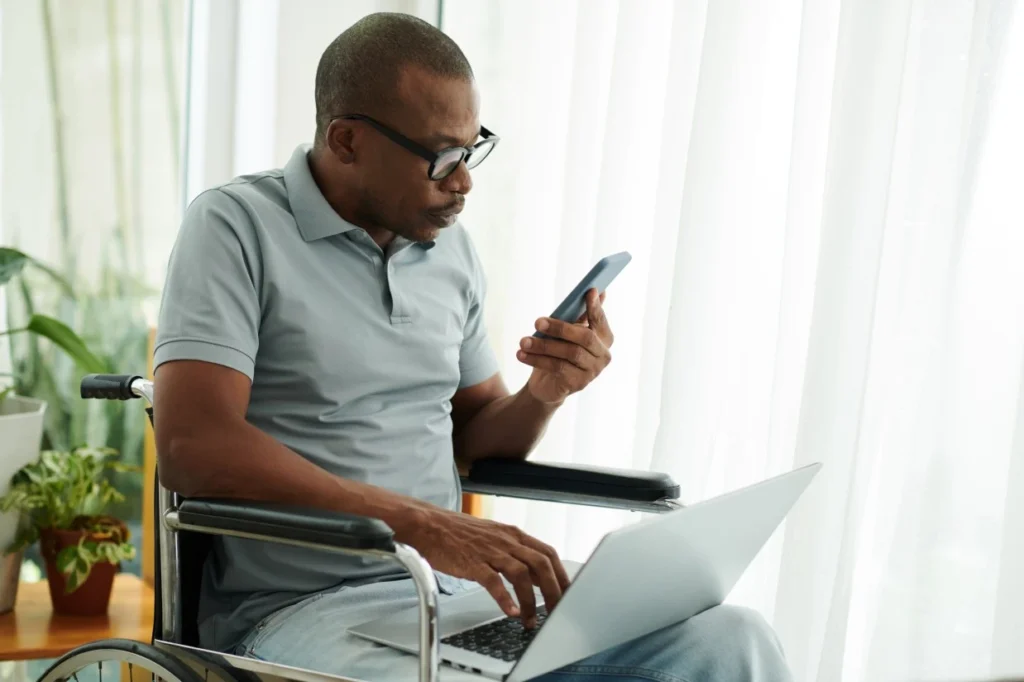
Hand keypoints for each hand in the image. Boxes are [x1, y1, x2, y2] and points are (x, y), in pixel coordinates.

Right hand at [403, 508, 569, 627]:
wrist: (430, 525)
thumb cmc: (459, 533)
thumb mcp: (494, 537)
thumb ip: (515, 553)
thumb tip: (536, 575)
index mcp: (514, 534)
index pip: (548, 553)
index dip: (562, 575)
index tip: (568, 593)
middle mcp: (506, 541)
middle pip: (541, 564)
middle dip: (554, 591)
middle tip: (557, 612)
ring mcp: (490, 551)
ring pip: (522, 574)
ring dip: (531, 600)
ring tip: (531, 620)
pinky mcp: (473, 562)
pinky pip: (493, 582)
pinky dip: (505, 598)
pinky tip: (510, 611)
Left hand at [517, 289, 613, 404]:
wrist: (547, 385)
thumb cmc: (558, 353)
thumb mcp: (566, 333)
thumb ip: (578, 315)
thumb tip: (595, 291)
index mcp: (604, 338)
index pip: (601, 320)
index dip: (596, 307)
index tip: (589, 291)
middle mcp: (603, 355)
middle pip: (585, 337)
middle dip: (560, 328)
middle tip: (537, 322)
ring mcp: (592, 371)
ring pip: (569, 353)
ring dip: (543, 346)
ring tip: (523, 341)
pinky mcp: (578, 383)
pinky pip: (558, 367)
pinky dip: (537, 360)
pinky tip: (522, 354)